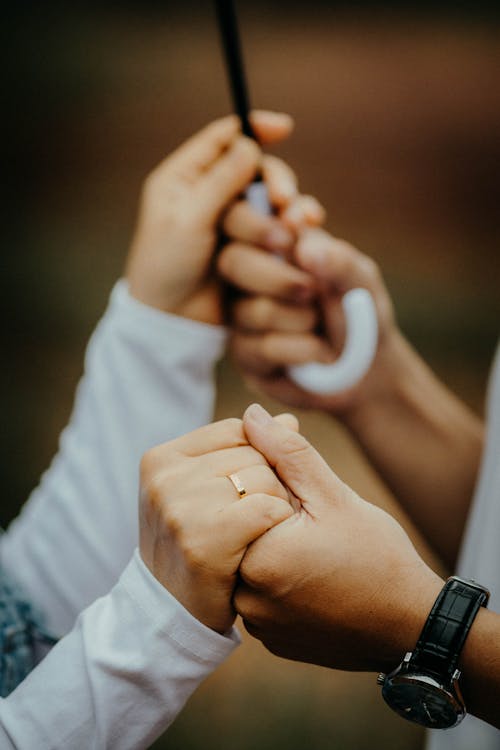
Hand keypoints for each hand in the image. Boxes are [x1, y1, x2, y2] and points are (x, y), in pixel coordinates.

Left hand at [126, 110, 293, 323]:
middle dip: (274, 183)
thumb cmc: (166, 269)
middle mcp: (210, 194)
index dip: (254, 129)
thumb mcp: (187, 221)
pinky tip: (303, 233)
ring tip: (294, 227)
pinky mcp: (249, 247)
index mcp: (184, 179)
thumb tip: (249, 145)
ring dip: (283, 212)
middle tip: (283, 202)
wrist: (172, 322)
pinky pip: (276, 227)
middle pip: (254, 170)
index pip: (222, 139)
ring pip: (268, 201)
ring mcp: (231, 222)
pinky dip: (290, 228)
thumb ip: (219, 183)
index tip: (284, 127)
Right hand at [139, 415, 294, 632]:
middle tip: (246, 524)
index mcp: (161, 458)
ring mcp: (179, 508)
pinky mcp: (202, 540)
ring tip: (249, 537)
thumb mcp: (207, 489)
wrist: (173, 613)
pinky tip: (257, 547)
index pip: (237, 430)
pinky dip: (276, 527)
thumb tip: (288, 420)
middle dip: (266, 485)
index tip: (240, 496)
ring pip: (265, 479)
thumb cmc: (198, 543)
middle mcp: (164, 478)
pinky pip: (269, 508)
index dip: (256, 460)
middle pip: (253, 453)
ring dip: (274, 509)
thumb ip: (247, 450)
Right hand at [219, 226, 400, 415]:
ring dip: (300, 320)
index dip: (261, 219)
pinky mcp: (244, 354)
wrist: (366, 368)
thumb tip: (305, 249)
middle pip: (232, 261)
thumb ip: (338, 260)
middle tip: (311, 290)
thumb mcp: (360, 280)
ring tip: (319, 325)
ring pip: (252, 310)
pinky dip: (302, 349)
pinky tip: (317, 353)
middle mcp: (249, 276)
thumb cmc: (359, 312)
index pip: (243, 217)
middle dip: (278, 278)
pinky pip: (262, 347)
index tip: (295, 227)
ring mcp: (242, 316)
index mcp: (273, 244)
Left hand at [234, 403, 443, 671]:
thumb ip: (287, 453)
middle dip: (269, 517)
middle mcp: (246, 600)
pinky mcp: (271, 639)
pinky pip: (261, 595)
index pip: (238, 503)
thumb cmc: (377, 557)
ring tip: (315, 549)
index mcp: (256, 561)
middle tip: (312, 525)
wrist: (411, 625)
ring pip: (248, 565)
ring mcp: (258, 625)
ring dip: (271, 547)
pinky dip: (278, 578)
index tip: (306, 502)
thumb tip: (252, 415)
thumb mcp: (334, 495)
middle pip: (240, 535)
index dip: (270, 488)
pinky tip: (312, 573)